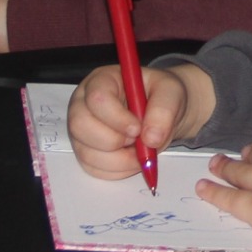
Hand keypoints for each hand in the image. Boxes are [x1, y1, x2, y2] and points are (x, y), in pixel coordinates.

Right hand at [68, 63, 214, 181]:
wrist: (161, 113)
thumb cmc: (160, 95)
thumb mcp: (170, 91)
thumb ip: (164, 109)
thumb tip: (151, 138)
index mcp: (101, 80)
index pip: (97, 98)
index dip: (117, 118)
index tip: (138, 128)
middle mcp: (84, 103)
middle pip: (80, 126)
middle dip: (113, 140)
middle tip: (137, 139)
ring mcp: (82, 130)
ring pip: (86, 152)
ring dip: (119, 160)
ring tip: (139, 150)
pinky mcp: (87, 152)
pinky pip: (94, 169)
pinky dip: (118, 170)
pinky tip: (133, 159)